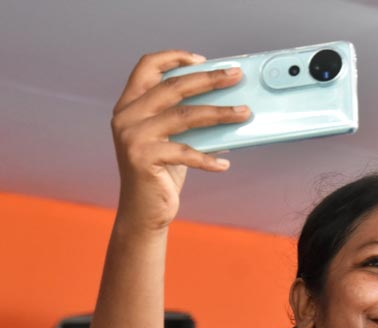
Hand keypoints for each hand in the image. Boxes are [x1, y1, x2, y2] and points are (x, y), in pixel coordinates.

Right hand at [111, 50, 251, 228]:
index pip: (147, 67)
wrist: (143, 211)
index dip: (174, 57)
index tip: (203, 59)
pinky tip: (224, 164)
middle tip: (236, 76)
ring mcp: (132, 136)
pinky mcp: (142, 158)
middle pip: (173, 87)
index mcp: (129, 105)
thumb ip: (185, 121)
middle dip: (209, 79)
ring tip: (244, 112)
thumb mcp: (171, 141)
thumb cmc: (160, 174)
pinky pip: (186, 152)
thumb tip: (227, 106)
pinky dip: (208, 159)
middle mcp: (126, 116)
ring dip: (220, 113)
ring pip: (185, 116)